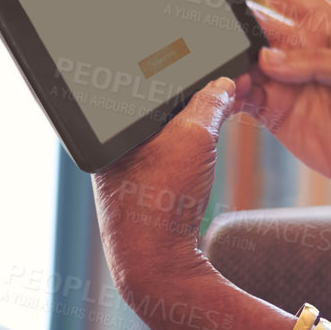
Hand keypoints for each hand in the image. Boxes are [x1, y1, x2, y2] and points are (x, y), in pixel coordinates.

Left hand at [91, 78, 234, 299]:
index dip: (176, 71)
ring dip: (193, 120)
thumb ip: (210, 103)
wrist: (157, 262)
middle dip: (190, 94)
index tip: (207, 67)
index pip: (141, 84)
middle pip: (155, 106)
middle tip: (220, 88)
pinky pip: (168, 151)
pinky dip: (190, 143)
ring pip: (164, 129)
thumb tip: (224, 82)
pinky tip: (206, 147)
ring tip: (218, 115)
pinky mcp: (143, 185)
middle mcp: (110, 147)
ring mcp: (126, 168)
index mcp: (106, 129)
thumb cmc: (160, 201)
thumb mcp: (194, 138)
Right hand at [210, 0, 330, 220]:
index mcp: (323, 25)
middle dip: (223, 12)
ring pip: (239, 59)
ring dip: (222, 58)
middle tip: (195, 6)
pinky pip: (239, 95)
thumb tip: (269, 58)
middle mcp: (297, 47)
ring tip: (205, 56)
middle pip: (252, 21)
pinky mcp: (270, 109)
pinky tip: (218, 92)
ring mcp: (280, 78)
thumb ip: (317, 62)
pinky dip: (225, 93)